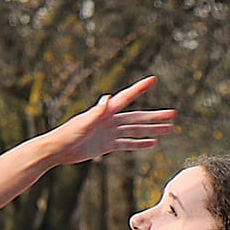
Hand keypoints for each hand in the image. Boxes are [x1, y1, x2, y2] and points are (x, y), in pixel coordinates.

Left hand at [47, 77, 174, 164]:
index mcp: (105, 112)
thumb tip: (107, 97)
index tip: (153, 79)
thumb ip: (96, 112)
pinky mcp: (106, 145)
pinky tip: (151, 143)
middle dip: (155, 116)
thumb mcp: (82, 123)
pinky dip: (139, 144)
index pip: (126, 97)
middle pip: (137, 117)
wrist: (56, 150)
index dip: (139, 89)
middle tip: (173, 114)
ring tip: (169, 129)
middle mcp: (110, 121)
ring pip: (135, 130)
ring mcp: (109, 133)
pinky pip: (127, 144)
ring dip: (152, 130)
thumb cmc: (66, 135)